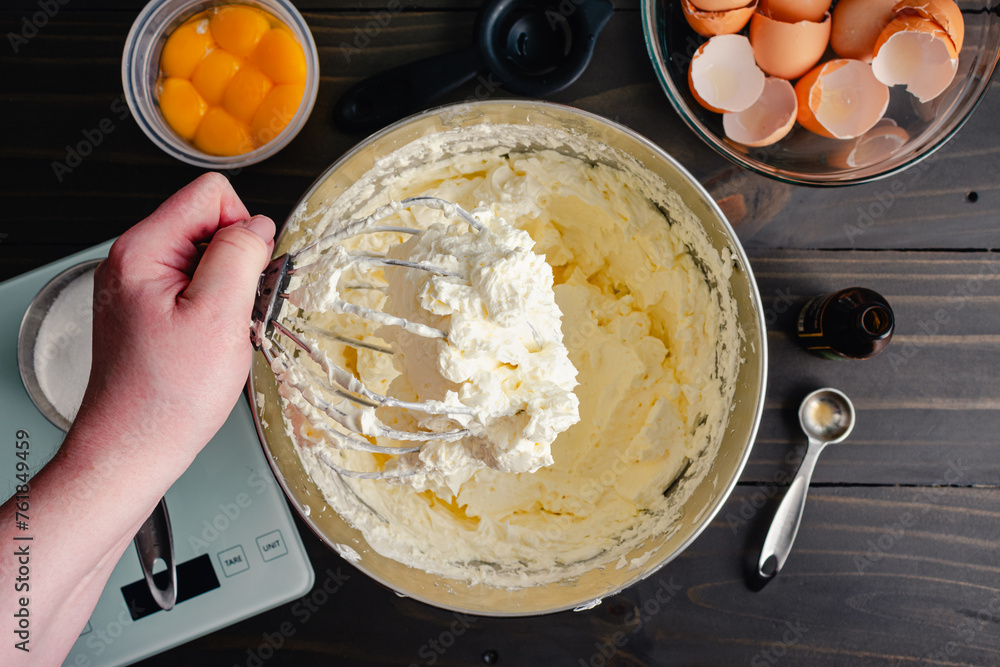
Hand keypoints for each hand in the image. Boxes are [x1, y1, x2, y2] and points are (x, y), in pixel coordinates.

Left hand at [71, 172, 274, 471]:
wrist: (135, 449)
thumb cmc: (166, 396)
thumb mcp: (219, 316)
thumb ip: (240, 255)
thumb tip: (258, 224)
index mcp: (142, 251)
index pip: (210, 195)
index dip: (243, 228)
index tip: (247, 274)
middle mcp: (133, 262)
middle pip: (208, 224)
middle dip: (237, 262)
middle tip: (233, 313)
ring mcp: (139, 287)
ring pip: (206, 259)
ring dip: (228, 290)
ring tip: (220, 333)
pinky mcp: (149, 311)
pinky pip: (196, 288)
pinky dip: (215, 310)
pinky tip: (211, 342)